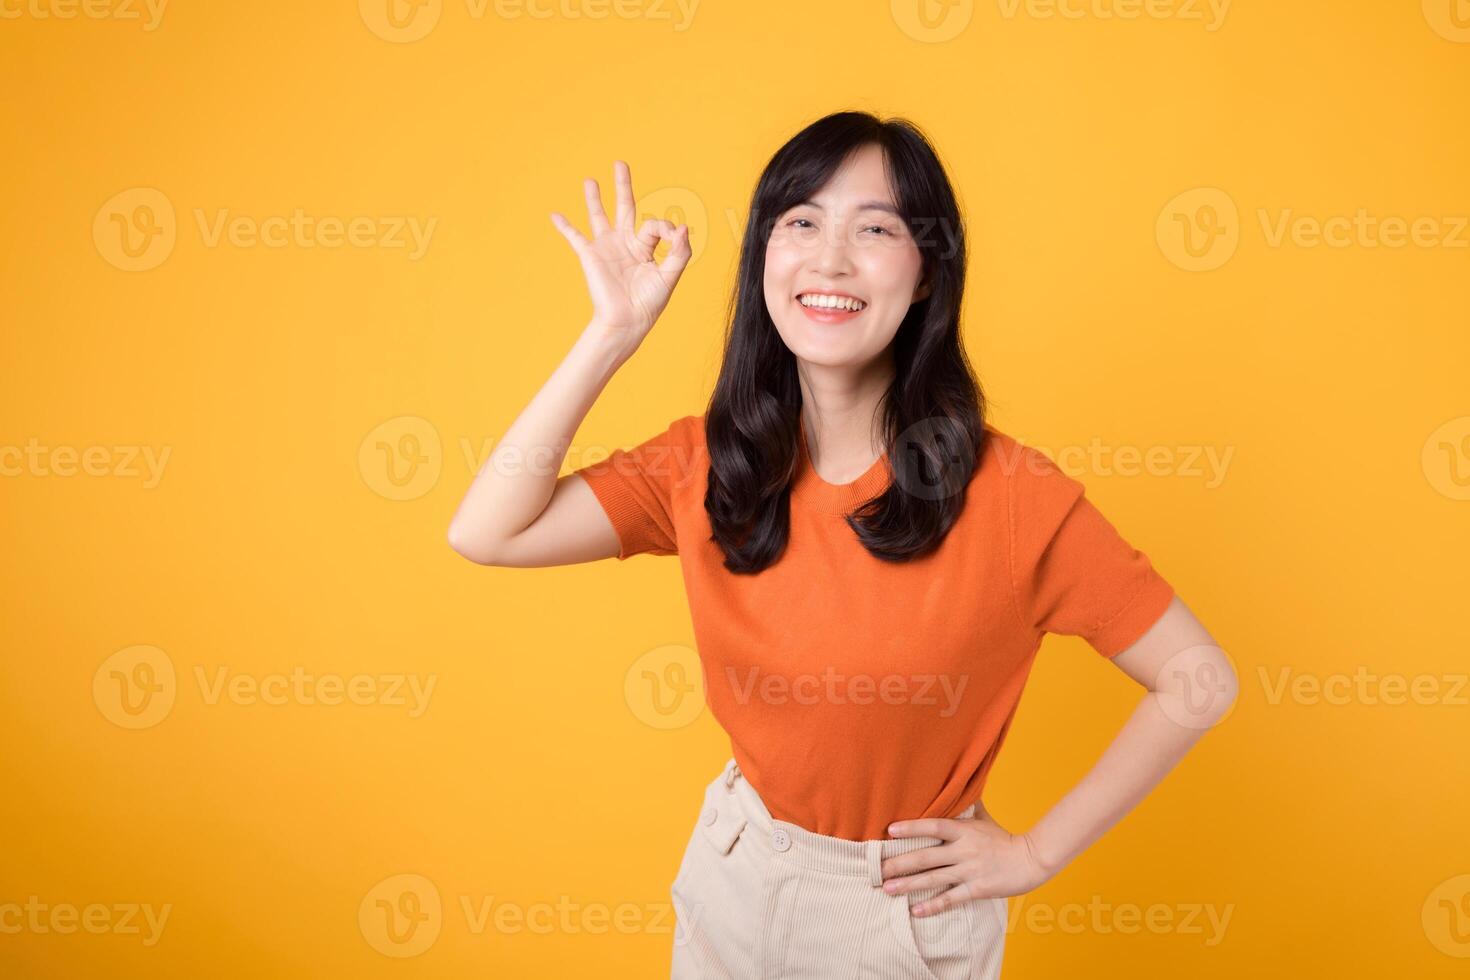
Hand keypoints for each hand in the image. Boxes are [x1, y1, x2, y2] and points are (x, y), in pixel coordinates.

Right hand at [550, 160, 691, 354]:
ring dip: (594, 198)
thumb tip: (684, 226)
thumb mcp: (670, 275)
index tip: (672, 238)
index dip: (666, 227)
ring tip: (590, 180)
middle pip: (625, 207)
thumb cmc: (650, 302)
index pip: (656, 224)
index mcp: (646, 246)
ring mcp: (606, 247)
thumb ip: (680, 251)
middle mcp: (625, 242)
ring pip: (599, 215)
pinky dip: (564, 226)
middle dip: (623, 185)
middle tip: (620, 163)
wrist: (627, 321)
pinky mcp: (590, 255)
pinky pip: (574, 237)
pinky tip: (555, 214)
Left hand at [881, 811, 1051, 915]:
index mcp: (964, 831)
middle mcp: (964, 850)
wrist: (1031, 860)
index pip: (933, 826)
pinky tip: (915, 910)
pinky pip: (951, 899)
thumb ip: (966, 805)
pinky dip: (933, 906)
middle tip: (878, 869)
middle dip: (900, 863)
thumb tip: (957, 782)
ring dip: (909, 885)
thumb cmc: (1003, 838)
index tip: (890, 831)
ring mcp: (970, 871)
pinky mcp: (977, 889)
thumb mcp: (983, 818)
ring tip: (888, 889)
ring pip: (934, 879)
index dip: (912, 827)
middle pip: (926, 856)